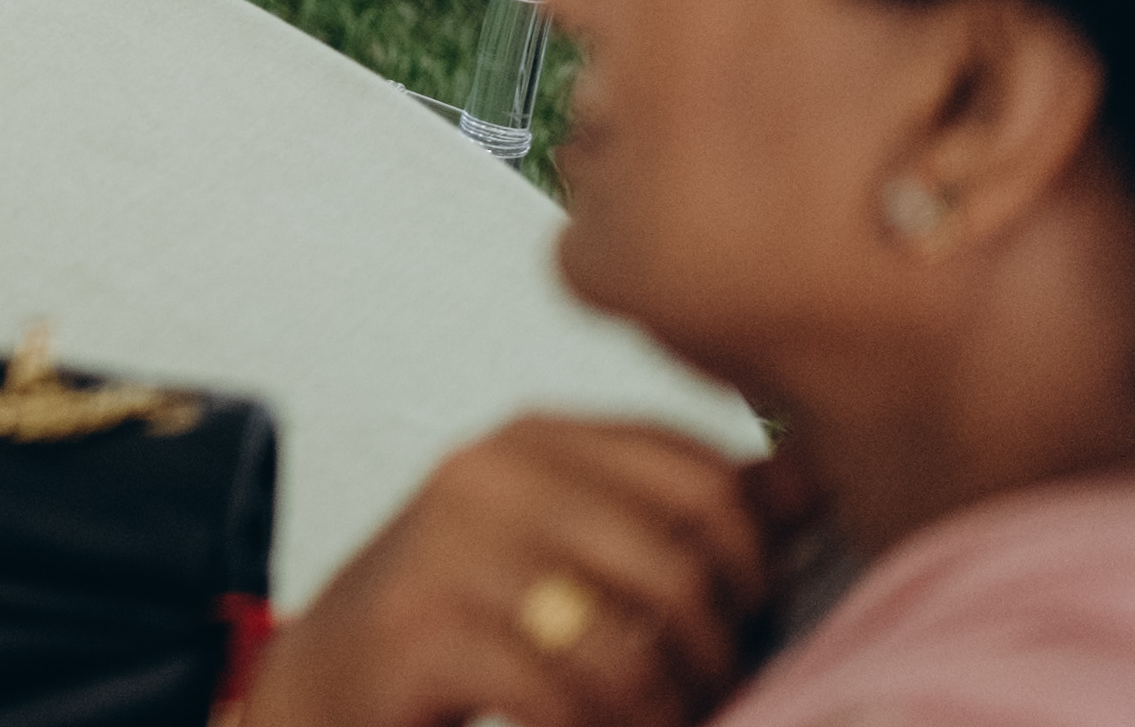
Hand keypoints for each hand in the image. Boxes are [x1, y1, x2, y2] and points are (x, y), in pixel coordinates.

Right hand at [240, 415, 776, 726]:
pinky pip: (569, 696)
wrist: (323, 689)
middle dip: (719, 648)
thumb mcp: (565, 546)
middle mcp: (488, 472)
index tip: (743, 617)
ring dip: (667, 708)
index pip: (705, 474)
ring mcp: (449, 549)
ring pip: (635, 639)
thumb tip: (810, 486)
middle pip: (685, 560)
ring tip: (656, 719)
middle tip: (707, 691)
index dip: (754, 561)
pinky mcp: (423, 630)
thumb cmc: (458, 624)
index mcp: (534, 436)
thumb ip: (671, 514)